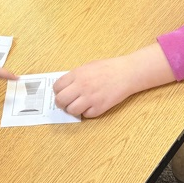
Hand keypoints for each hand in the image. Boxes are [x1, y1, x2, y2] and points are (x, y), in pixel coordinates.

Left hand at [53, 44, 173, 116]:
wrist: (126, 73)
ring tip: (78, 105)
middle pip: (60, 101)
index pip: (57, 87)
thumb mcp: (87, 67)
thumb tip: (64, 88)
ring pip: (71, 110)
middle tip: (66, 103)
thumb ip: (75, 77)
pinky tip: (92, 106)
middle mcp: (81, 87)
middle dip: (61, 103)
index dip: (57, 91)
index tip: (61, 93)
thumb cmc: (108, 68)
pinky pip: (86, 115)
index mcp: (76, 75)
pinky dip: (87, 112)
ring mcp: (90, 98)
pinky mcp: (99, 108)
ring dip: (73, 110)